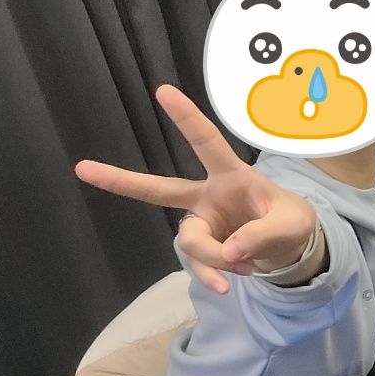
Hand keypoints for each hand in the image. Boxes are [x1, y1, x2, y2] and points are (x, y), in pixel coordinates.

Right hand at [75, 85, 318, 294]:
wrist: (292, 251)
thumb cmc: (291, 222)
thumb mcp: (292, 224)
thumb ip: (264, 234)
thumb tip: (230, 251)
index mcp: (232, 176)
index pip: (207, 143)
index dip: (187, 118)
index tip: (163, 91)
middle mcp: (208, 197)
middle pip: (161, 189)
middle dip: (122, 180)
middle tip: (82, 168)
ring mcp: (202, 223)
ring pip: (189, 241)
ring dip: (214, 257)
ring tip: (244, 264)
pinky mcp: (203, 248)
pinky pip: (197, 264)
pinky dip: (211, 275)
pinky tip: (225, 284)